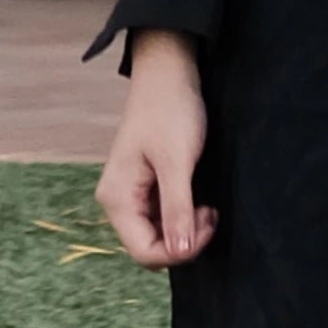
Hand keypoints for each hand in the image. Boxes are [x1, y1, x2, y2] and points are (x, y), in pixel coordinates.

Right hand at [98, 31, 213, 267]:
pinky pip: (162, 217)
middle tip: (209, 214)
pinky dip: (183, 215)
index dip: (179, 251)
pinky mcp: (145, 187)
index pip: (145, 252)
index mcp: (118, 198)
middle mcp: (118, 201)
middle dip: (184, 240)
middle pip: (150, 247)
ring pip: (158, 235)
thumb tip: (180, 251)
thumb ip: (177, 209)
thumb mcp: (177, 162)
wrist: (168, 75)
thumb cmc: (170, 111)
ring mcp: (131, 195)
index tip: (208, 224)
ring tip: (207, 206)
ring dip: (185, 228)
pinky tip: (199, 200)